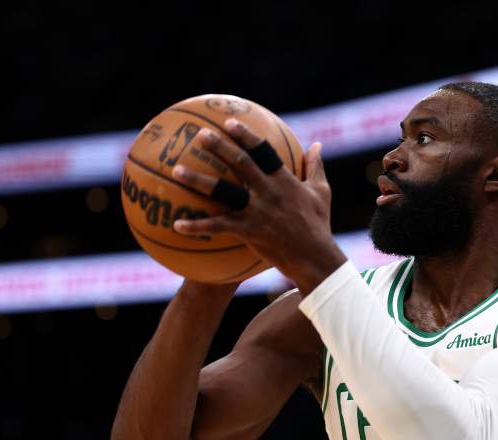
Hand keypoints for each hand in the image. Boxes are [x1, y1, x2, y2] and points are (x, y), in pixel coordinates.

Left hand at [172, 119, 346, 294]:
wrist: (314, 258)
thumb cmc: (319, 225)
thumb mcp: (321, 193)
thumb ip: (315, 166)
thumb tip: (317, 145)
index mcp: (285, 180)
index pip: (263, 151)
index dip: (246, 136)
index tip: (229, 123)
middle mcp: (268, 192)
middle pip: (240, 163)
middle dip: (219, 146)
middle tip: (199, 134)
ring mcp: (257, 212)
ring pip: (223, 192)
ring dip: (198, 180)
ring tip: (176, 171)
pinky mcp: (248, 232)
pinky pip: (217, 227)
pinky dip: (197, 226)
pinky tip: (177, 224)